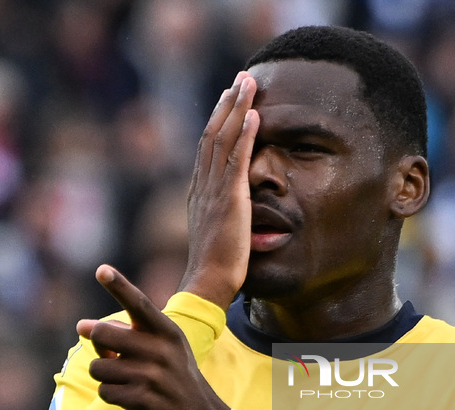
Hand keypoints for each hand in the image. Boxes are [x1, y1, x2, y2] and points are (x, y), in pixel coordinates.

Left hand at [78, 265, 229, 409]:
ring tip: (125, 382)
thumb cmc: (175, 380)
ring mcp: (151, 376)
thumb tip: (84, 327)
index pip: (138, 304)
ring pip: (99, 367)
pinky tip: (129, 399)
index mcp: (167, 332)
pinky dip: (111, 395)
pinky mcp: (141, 400)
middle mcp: (160, 350)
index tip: (101, 270)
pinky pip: (105, 391)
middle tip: (109, 354)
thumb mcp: (166, 350)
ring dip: (105, 376)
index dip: (118, 285)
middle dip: (97, 345)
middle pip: (102, 334)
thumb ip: (131, 334)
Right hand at [180, 71, 259, 308]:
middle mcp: (203, 186)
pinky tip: (254, 113)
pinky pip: (236, 159)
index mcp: (200, 194)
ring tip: (248, 83)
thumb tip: (237, 215)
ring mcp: (214, 191)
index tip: (230, 100)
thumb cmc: (217, 269)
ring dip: (236, 108)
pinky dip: (245, 134)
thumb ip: (226, 218)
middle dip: (227, 104)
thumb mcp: (220, 236)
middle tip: (240, 79)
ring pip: (222, 139)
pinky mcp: (229, 200)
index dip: (218, 121)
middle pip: (212, 134)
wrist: (208, 284)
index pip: (208, 149)